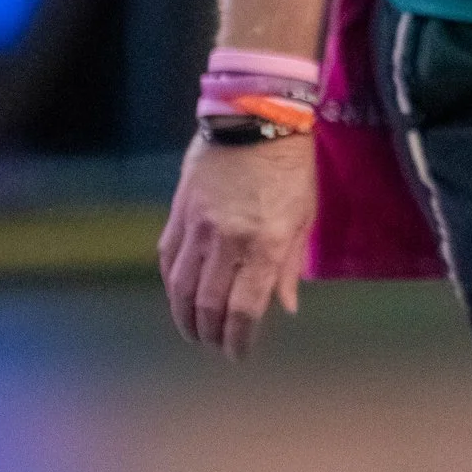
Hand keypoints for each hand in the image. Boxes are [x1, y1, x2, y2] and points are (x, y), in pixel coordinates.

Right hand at [159, 132, 315, 355]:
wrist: (256, 117)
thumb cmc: (291, 166)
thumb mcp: (303, 217)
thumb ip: (289, 266)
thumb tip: (285, 307)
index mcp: (263, 245)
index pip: (244, 310)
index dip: (239, 340)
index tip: (239, 354)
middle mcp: (226, 241)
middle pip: (208, 304)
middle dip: (211, 334)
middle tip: (215, 347)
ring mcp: (196, 226)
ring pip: (180, 287)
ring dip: (184, 316)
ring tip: (193, 331)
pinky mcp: (178, 211)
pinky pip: (167, 257)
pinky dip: (171, 283)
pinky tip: (178, 295)